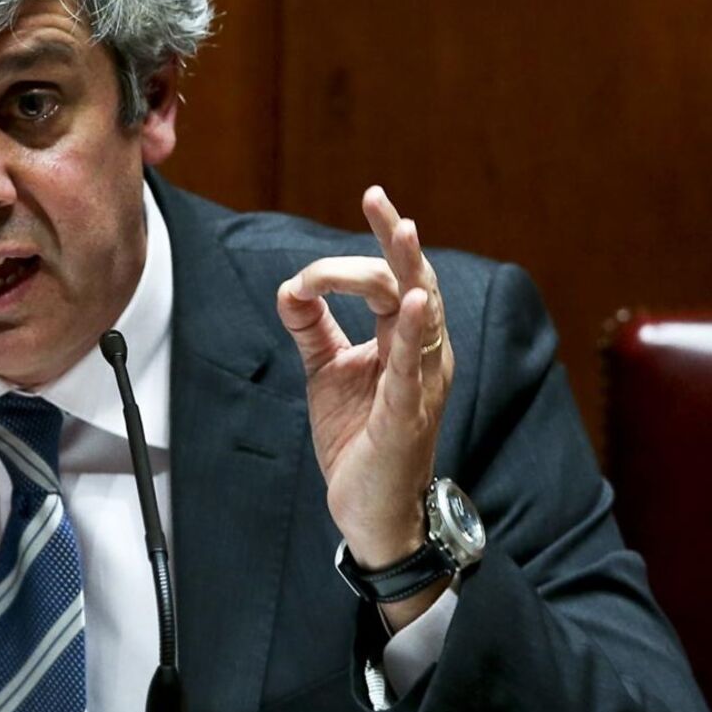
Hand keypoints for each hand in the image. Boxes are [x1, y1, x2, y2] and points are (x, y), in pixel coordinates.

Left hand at [276, 187, 453, 624]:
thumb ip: (312, 327)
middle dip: (396, 242)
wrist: (367, 509)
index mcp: (403, 342)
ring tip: (405, 231)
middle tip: (380, 202)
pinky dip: (410, 331)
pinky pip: (412, 367)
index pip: (393, 278)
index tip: (357, 216)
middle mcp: (422, 355)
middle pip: (413, 283)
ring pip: (419, 315)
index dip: (371, 246)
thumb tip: (289, 286)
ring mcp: (420, 384)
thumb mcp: (327, 371)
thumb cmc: (358, 438)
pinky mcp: (407, 415)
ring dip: (408, 272)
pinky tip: (410, 302)